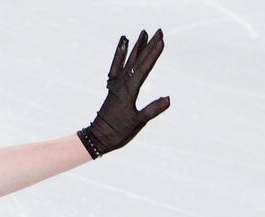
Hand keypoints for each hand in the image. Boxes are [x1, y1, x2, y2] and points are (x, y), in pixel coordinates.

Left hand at [77, 28, 170, 157]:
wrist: (97, 137)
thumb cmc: (117, 132)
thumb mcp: (137, 123)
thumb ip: (152, 110)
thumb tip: (168, 99)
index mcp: (128, 91)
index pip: (144, 68)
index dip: (153, 54)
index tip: (161, 41)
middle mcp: (121, 84)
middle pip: (137, 60)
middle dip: (148, 45)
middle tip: (158, 31)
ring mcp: (116, 85)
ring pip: (127, 61)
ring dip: (136, 47)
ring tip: (142, 33)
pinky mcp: (112, 88)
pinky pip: (116, 68)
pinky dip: (120, 56)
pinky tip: (123, 45)